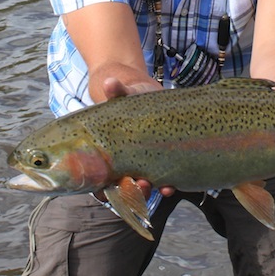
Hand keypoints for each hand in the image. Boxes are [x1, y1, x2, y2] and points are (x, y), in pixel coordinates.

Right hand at [99, 77, 175, 196]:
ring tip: (165, 189)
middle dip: (134, 192)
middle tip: (142, 184)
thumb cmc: (126, 96)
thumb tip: (110, 84)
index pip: (100, 181)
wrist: (145, 92)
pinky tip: (175, 184)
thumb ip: (116, 91)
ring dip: (155, 190)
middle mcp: (124, 163)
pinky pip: (164, 177)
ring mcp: (143, 163)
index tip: (111, 186)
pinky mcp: (161, 159)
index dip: (104, 189)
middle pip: (125, 189)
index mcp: (107, 154)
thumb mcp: (121, 93)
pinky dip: (169, 183)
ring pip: (145, 186)